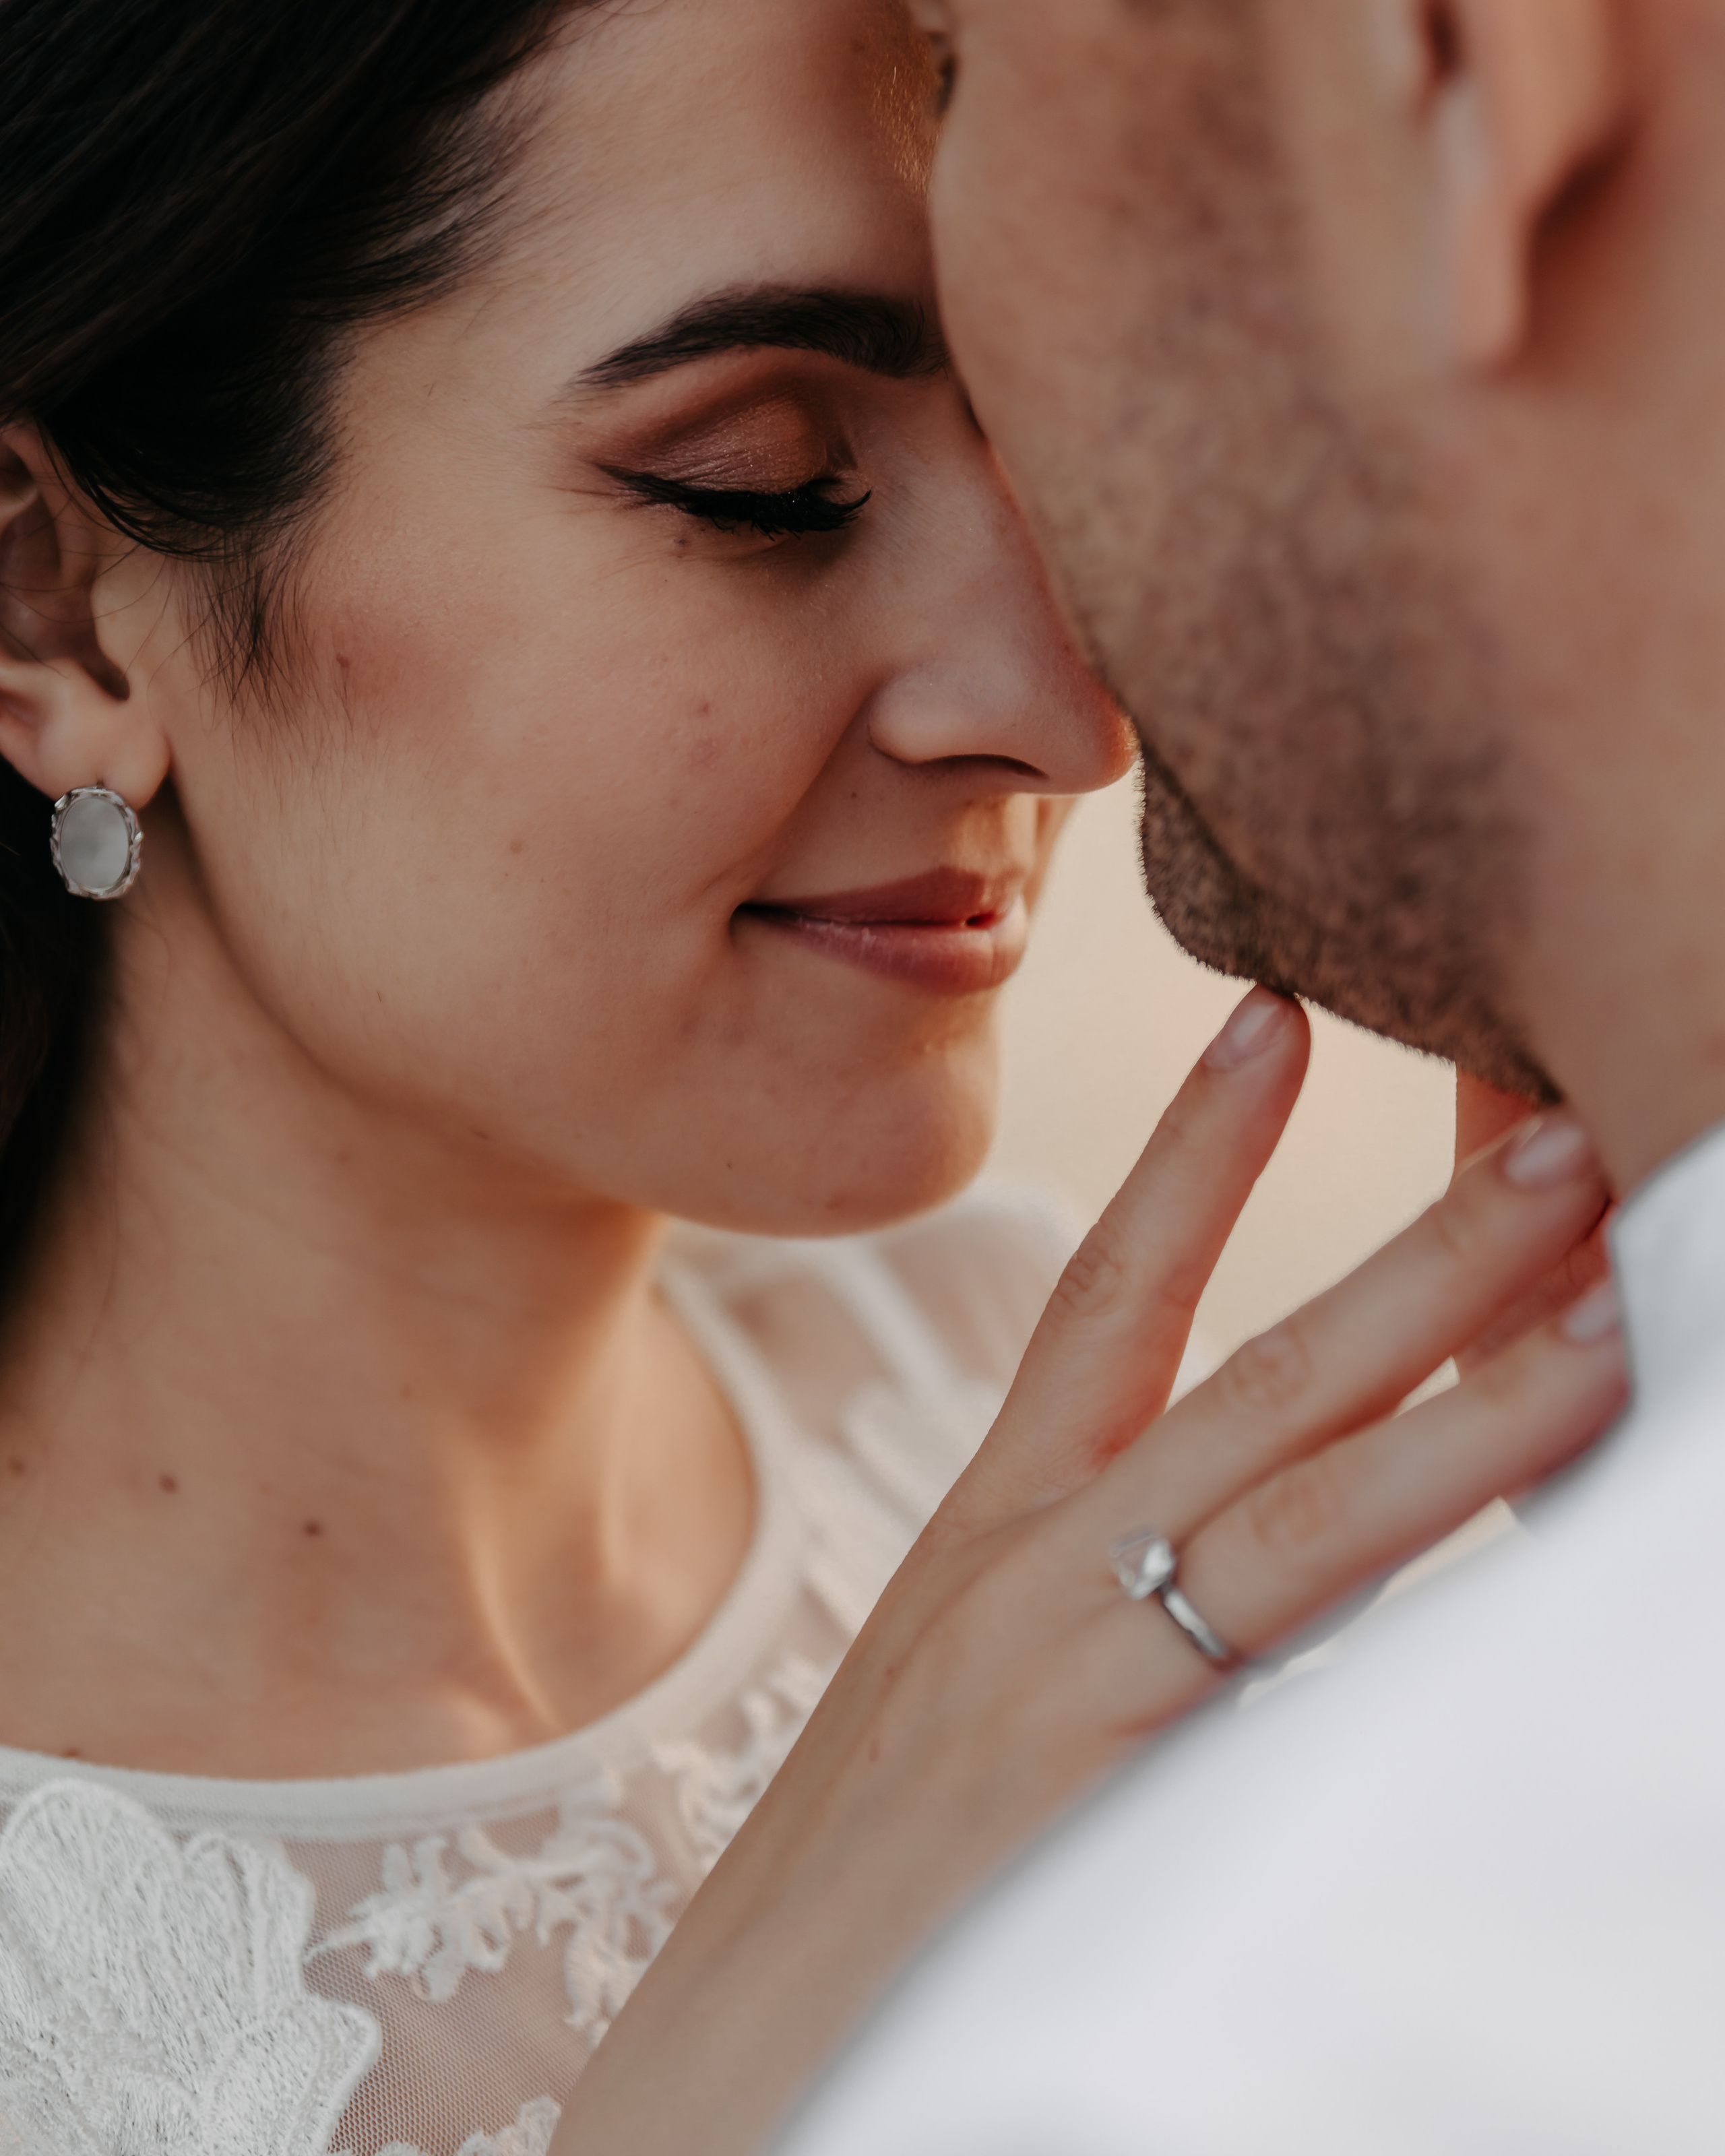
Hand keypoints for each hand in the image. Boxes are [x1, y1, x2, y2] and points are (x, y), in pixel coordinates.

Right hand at [555, 993, 1623, 2155]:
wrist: (724, 2066)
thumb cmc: (863, 1888)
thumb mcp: (975, 1695)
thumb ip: (1094, 1601)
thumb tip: (1232, 1546)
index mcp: (993, 1529)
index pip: (1108, 1291)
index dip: (1194, 1150)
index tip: (1272, 1020)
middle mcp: (1029, 1563)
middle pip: (1255, 1365)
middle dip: (1419, 1250)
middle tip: (1560, 1138)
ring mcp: (1064, 1662)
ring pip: (1301, 1486)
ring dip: (1468, 1385)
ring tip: (1607, 1304)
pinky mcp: (1093, 1780)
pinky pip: (1295, 1652)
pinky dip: (1429, 1571)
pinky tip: (1544, 1510)